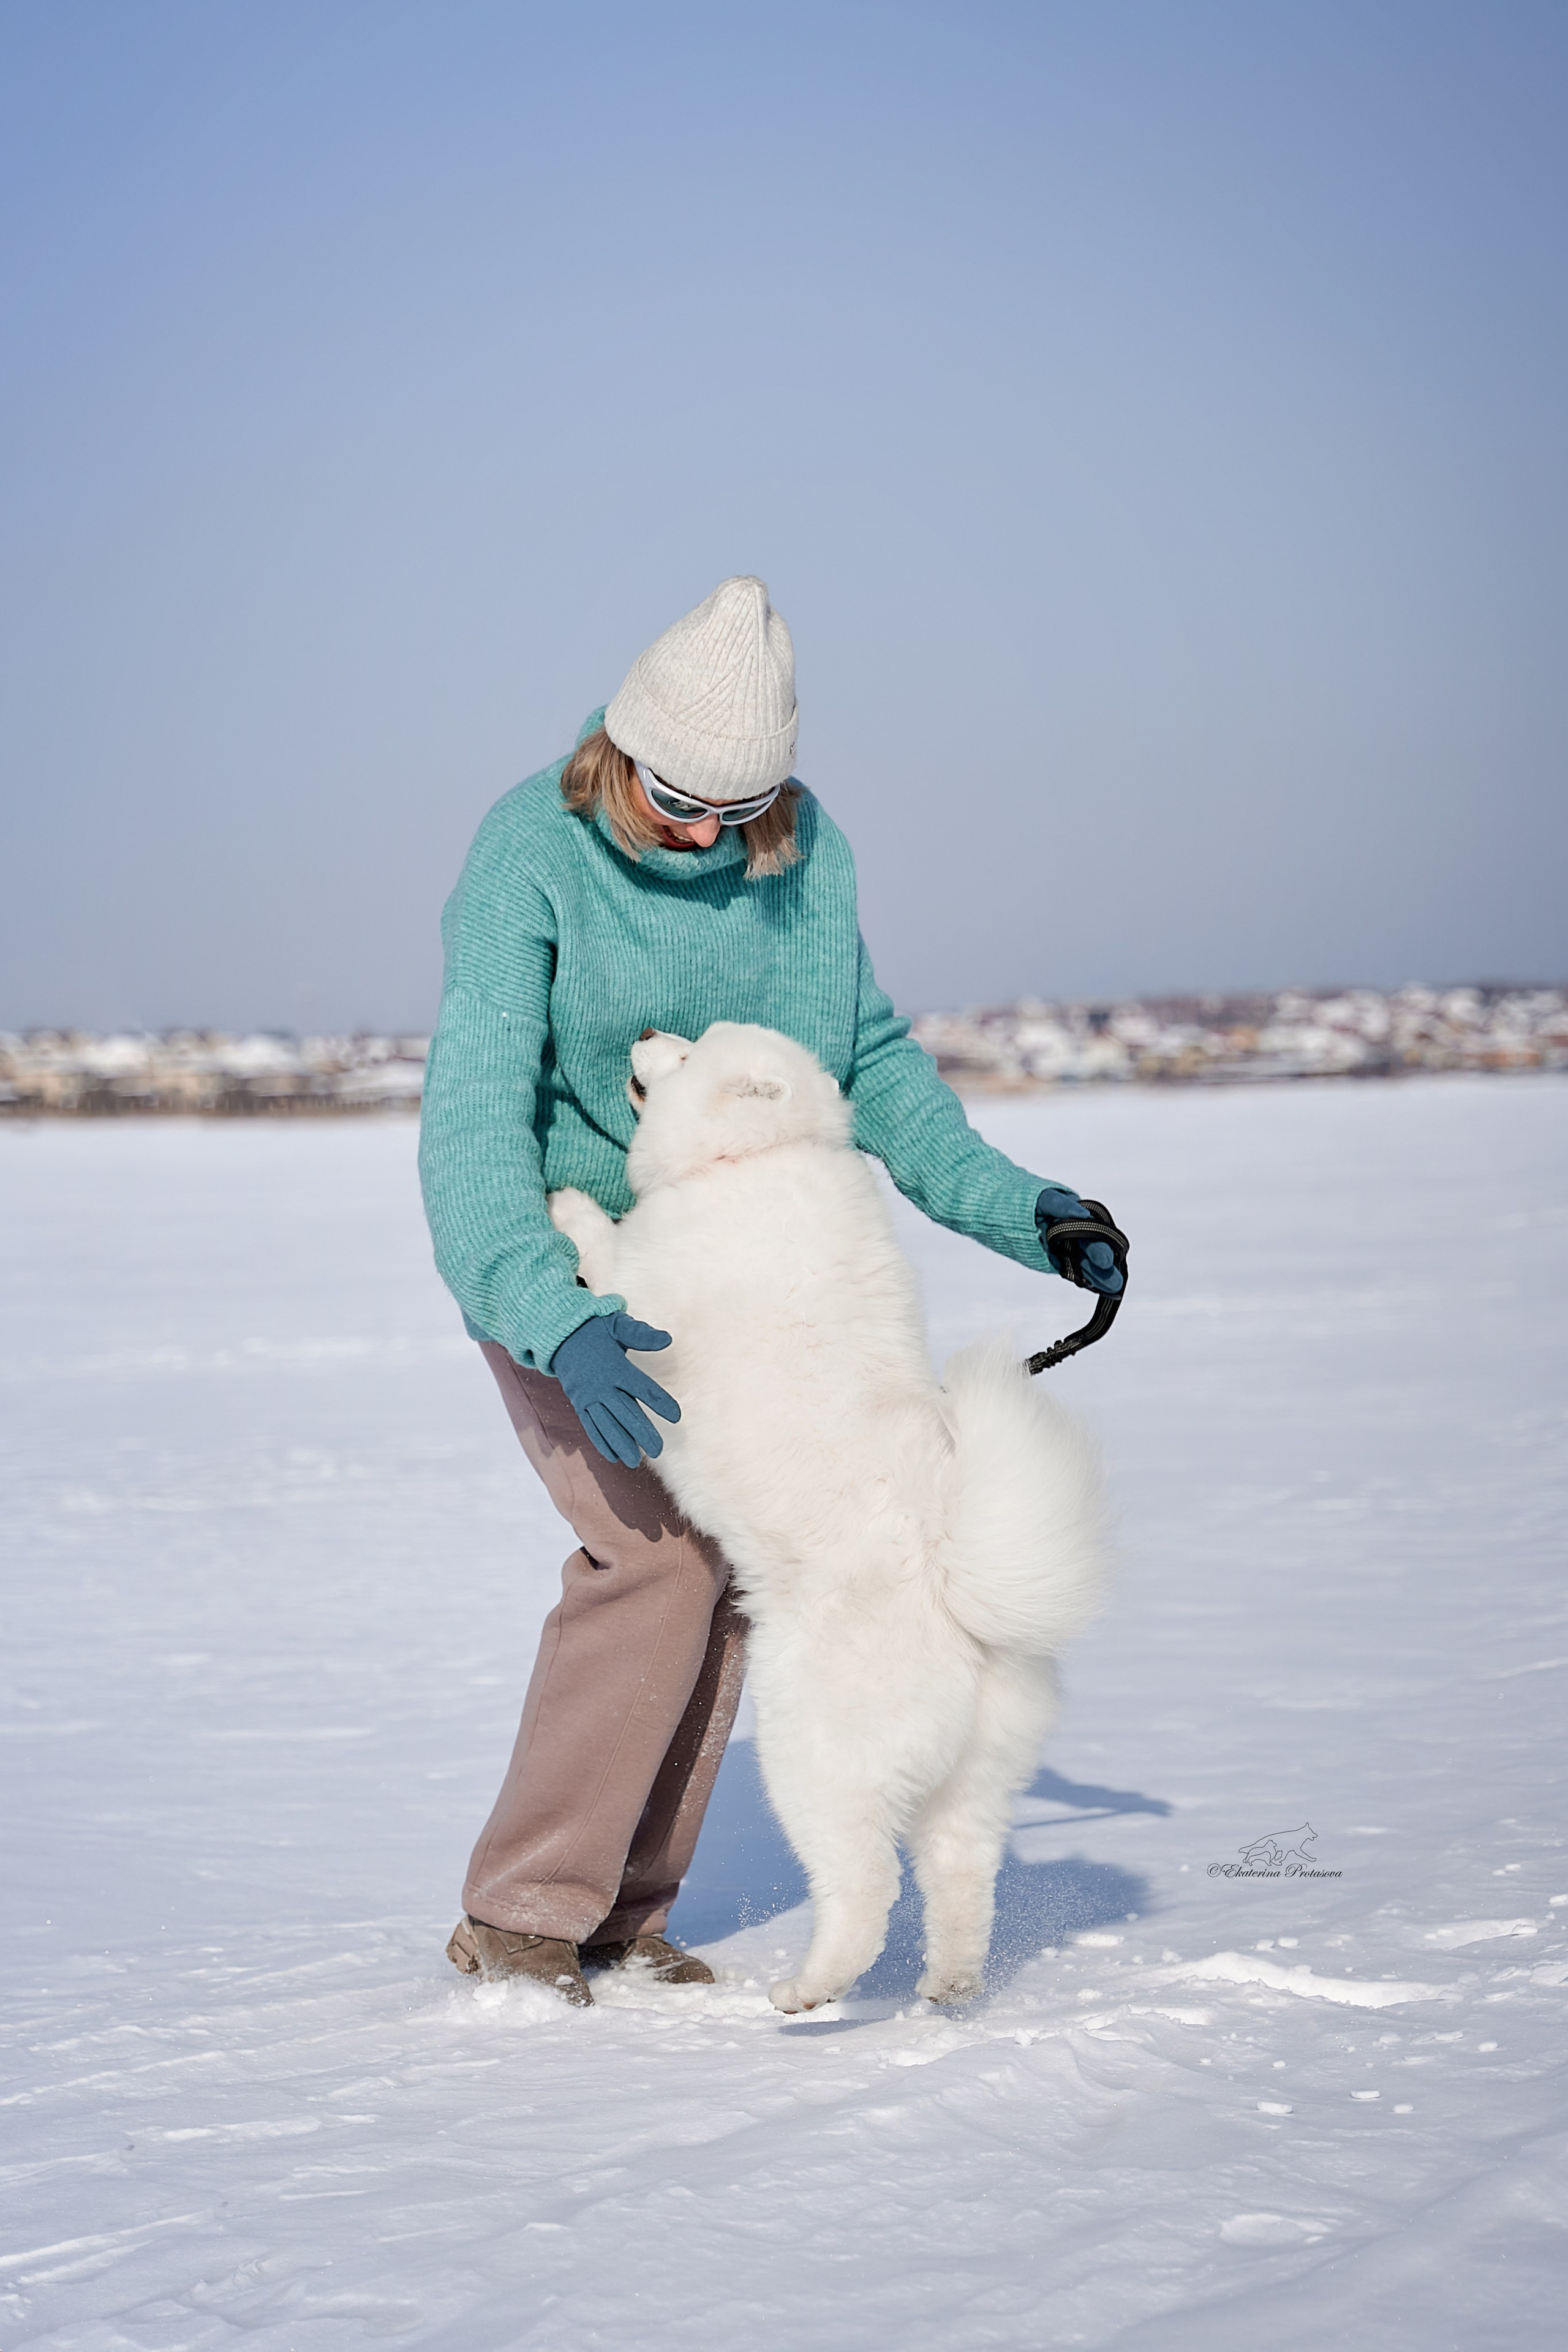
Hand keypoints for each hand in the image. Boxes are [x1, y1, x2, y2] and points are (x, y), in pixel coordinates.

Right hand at [549, 1312, 680, 1466]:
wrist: (559, 1335)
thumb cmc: (595, 1329)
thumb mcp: (617, 1324)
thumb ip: (641, 1335)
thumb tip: (667, 1339)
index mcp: (616, 1366)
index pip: (643, 1388)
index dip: (660, 1402)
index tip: (676, 1416)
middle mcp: (601, 1385)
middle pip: (625, 1412)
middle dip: (642, 1432)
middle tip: (658, 1450)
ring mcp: (588, 1397)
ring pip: (606, 1424)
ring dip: (621, 1444)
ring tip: (635, 1461)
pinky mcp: (580, 1403)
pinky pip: (590, 1425)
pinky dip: (600, 1441)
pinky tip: (612, 1456)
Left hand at [1035, 1185, 1124, 1295]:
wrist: (1004, 1211)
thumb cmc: (1026, 1201)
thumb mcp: (1044, 1199)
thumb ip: (1062, 1205)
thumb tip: (1083, 1215)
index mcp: (1076, 1219)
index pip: (1094, 1235)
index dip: (1102, 1247)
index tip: (1106, 1260)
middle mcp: (1074, 1236)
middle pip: (1092, 1254)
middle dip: (1104, 1268)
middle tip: (1116, 1282)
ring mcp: (1066, 1250)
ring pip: (1086, 1266)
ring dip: (1099, 1279)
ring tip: (1115, 1290)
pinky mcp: (1056, 1261)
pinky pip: (1073, 1272)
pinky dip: (1086, 1281)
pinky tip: (1100, 1290)